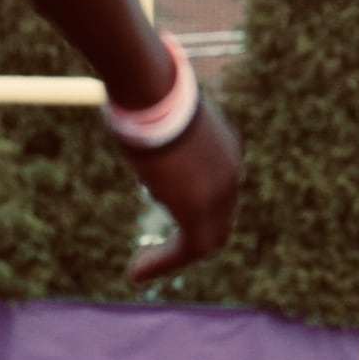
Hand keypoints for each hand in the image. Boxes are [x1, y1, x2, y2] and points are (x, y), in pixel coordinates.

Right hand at [123, 96, 241, 282]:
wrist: (153, 89)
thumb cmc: (143, 88)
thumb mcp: (154, 105)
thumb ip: (151, 119)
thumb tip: (129, 110)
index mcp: (224, 143)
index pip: (216, 184)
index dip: (192, 203)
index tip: (162, 208)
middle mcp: (229, 168)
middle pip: (218, 215)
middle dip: (188, 237)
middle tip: (156, 254)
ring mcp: (219, 189)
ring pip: (206, 237)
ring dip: (173, 257)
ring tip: (139, 270)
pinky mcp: (199, 208)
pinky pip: (189, 248)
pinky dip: (164, 263)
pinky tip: (136, 272)